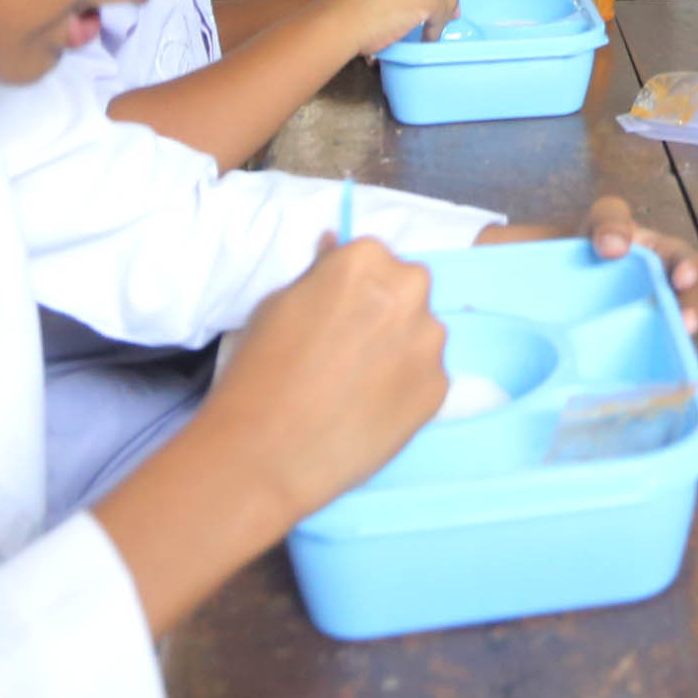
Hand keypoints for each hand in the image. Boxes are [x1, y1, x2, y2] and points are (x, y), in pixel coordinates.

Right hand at [94, 235, 444, 631]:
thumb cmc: (258, 371)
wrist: (265, 453)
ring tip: (358, 385)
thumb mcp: (277, 304)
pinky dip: (407, 389)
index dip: (356, 289)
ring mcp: (430, 342)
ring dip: (401, 349)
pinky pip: (427, 378)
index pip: (375, 259)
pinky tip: (371, 409)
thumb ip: (320, 272)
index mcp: (366, 259)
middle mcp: (408, 291)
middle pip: (408, 291)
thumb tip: (336, 245)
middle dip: (387, 312)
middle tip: (350, 349)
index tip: (336, 316)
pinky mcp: (439, 389)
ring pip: (423, 334)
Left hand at [480, 196, 697, 333]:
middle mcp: (631, 259)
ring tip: (687, 322)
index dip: (616, 226)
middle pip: (669, 252)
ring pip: (680, 291)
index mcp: (599, 232)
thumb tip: (470, 261)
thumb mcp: (509, 256)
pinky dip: (678, 339)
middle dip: (682, 263)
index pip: (611, 215)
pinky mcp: (645, 328)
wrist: (523, 309)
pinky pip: (670, 330)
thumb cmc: (521, 274)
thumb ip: (501, 253)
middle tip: (680, 279)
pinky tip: (679, 354)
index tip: (609, 247)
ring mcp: (644, 294)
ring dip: (690, 303)